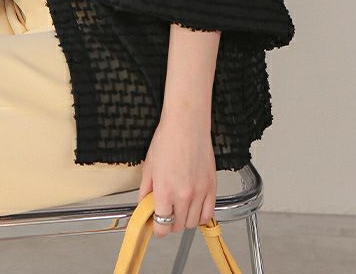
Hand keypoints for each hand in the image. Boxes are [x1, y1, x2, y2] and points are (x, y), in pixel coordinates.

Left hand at [137, 110, 216, 238]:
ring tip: (179, 209)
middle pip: (177, 227)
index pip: (162, 226)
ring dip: (185, 220)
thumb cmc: (167, 139)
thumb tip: (143, 205)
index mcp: (165, 192)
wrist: (186, 125)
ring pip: (193, 223)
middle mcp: (184, 196)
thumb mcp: (149, 166)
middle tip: (166, 213)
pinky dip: (200, 216)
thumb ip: (146, 190)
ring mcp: (200, 193)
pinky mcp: (212, 187)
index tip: (155, 225)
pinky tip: (194, 208)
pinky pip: (208, 213)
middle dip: (169, 224)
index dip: (157, 229)